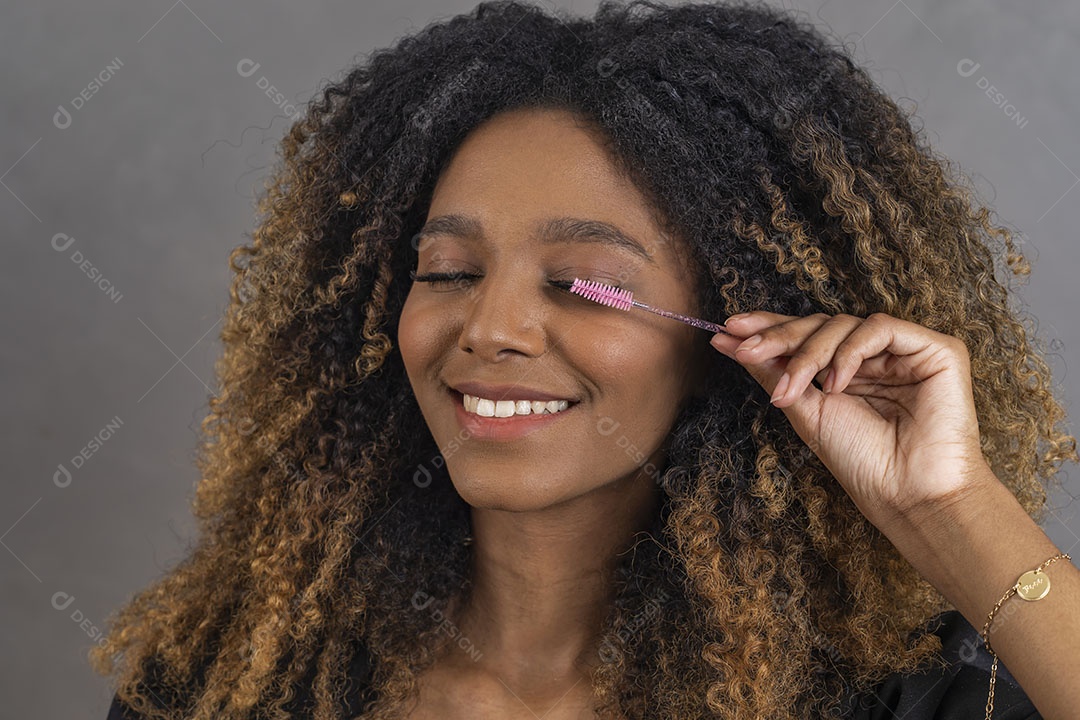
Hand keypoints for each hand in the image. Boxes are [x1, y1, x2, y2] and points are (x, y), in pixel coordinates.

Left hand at [709, 311, 991, 531]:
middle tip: (746, 349)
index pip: (805, 337)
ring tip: (792, 390)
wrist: (907, 495)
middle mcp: (876, 357)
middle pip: (820, 325)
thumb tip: (727, 340)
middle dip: (779, 336)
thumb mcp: (804, 410)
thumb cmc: (861, 461)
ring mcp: (905, 351)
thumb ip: (772, 372)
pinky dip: (849, 353)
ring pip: (843, 325)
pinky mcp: (936, 350)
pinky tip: (837, 385)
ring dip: (808, 354)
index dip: (769, 328)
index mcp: (847, 371)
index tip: (727, 329)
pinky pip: (879, 328)